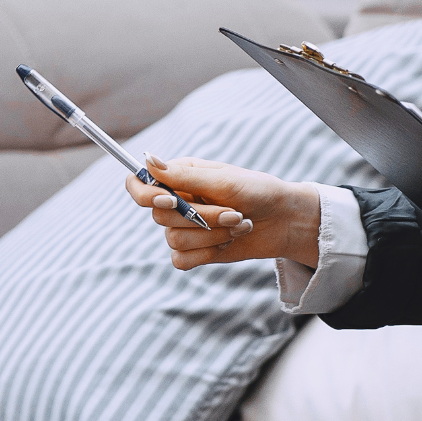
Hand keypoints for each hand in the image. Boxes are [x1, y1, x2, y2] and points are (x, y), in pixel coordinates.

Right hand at [123, 155, 321, 269]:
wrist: (284, 221)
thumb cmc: (258, 191)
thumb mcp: (224, 180)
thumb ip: (184, 175)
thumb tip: (148, 160)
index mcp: (179, 176)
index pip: (138, 184)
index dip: (145, 195)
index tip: (171, 200)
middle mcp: (177, 201)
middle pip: (160, 217)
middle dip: (203, 218)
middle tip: (234, 212)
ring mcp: (184, 227)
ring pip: (174, 240)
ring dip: (212, 235)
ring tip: (239, 224)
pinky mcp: (194, 250)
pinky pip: (180, 260)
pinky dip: (207, 253)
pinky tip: (228, 241)